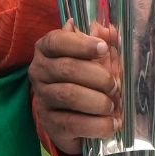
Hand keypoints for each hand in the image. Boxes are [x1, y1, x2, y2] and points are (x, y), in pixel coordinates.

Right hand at [29, 20, 118, 155]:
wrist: (69, 117)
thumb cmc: (83, 80)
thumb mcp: (92, 58)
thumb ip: (101, 41)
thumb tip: (110, 31)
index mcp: (45, 49)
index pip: (57, 41)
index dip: (82, 44)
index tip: (104, 48)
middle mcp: (38, 71)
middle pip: (67, 68)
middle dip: (98, 77)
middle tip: (115, 85)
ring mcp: (42, 98)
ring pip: (69, 95)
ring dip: (98, 101)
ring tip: (113, 105)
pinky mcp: (49, 123)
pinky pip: (73, 123)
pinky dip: (97, 124)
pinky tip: (111, 123)